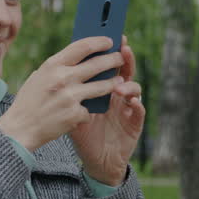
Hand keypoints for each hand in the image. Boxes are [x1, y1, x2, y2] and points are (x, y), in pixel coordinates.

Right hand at [0, 36, 125, 152]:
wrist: (20, 128)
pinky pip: (89, 109)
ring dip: (113, 83)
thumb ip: (59, 67)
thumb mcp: (40, 76)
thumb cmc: (30, 101)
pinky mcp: (75, 114)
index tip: (109, 41)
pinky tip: (79, 113)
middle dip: (113, 60)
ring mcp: (70, 97)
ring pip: (102, 87)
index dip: (99, 42)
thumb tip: (82, 56)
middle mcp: (62, 78)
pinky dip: (86, 111)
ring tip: (119, 81)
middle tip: (120, 58)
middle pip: (97, 64)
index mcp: (52, 65)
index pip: (82, 46)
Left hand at [70, 36, 144, 186]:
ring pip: (134, 89)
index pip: (108, 66)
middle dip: (125, 59)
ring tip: (119, 86)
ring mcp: (127, 109)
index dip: (110, 51)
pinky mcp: (134, 124)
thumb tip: (59, 69)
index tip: (109, 37)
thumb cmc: (84, 134)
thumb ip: (71, 92)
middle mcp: (118, 96)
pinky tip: (132, 102)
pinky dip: (137, 105)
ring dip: (128, 84)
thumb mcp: (73, 111)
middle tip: (122, 49)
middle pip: (125, 72)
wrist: (95, 161)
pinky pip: (139, 111)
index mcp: (104, 89)